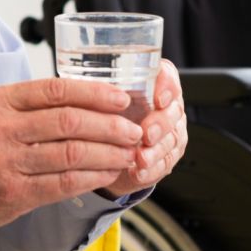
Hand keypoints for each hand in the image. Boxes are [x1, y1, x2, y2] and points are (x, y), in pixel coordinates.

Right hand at [0, 78, 143, 247]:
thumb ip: (22, 108)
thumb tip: (79, 101)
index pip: (54, 89)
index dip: (94, 93)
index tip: (121, 98)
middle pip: (69, 120)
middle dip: (110, 124)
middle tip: (134, 129)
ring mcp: (4, 161)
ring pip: (72, 151)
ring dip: (109, 153)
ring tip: (128, 153)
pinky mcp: (12, 192)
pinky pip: (65, 182)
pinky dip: (93, 177)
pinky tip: (108, 174)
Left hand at [101, 60, 187, 196]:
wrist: (102, 146)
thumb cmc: (100, 113)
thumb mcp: (95, 97)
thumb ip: (94, 91)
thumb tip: (77, 89)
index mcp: (152, 85)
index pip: (168, 78)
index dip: (166, 87)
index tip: (158, 98)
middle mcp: (164, 107)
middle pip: (173, 112)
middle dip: (160, 124)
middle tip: (146, 134)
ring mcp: (167, 133)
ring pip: (171, 140)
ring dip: (156, 151)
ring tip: (141, 158)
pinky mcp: (163, 158)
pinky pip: (164, 164)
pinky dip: (151, 170)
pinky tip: (139, 172)